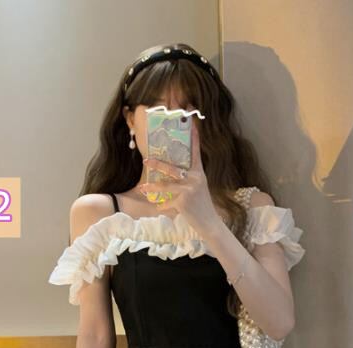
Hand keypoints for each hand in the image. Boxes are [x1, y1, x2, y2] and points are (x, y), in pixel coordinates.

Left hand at [137, 118, 221, 235]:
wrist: (209, 223)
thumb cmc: (202, 205)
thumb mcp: (198, 188)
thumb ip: (187, 178)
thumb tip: (171, 172)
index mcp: (199, 172)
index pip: (195, 150)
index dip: (193, 135)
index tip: (190, 119)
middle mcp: (195, 178)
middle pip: (173, 167)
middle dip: (158, 164)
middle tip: (145, 159)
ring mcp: (190, 189)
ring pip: (166, 185)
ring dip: (153, 187)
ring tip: (142, 187)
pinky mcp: (184, 201)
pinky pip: (168, 202)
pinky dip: (163, 206)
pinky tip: (158, 208)